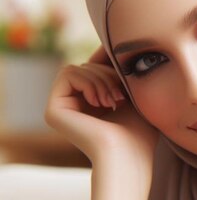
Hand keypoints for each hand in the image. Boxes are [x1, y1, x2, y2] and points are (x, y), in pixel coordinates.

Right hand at [45, 46, 157, 169]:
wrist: (130, 156)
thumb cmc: (140, 132)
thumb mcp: (133, 93)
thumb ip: (119, 70)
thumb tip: (108, 44)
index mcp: (92, 104)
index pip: (95, 68)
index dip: (108, 61)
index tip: (125, 66)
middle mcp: (74, 106)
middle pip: (87, 65)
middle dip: (108, 74)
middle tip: (122, 96)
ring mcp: (62, 108)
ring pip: (78, 68)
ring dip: (101, 79)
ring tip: (114, 101)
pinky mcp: (53, 110)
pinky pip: (68, 73)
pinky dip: (88, 82)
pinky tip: (101, 102)